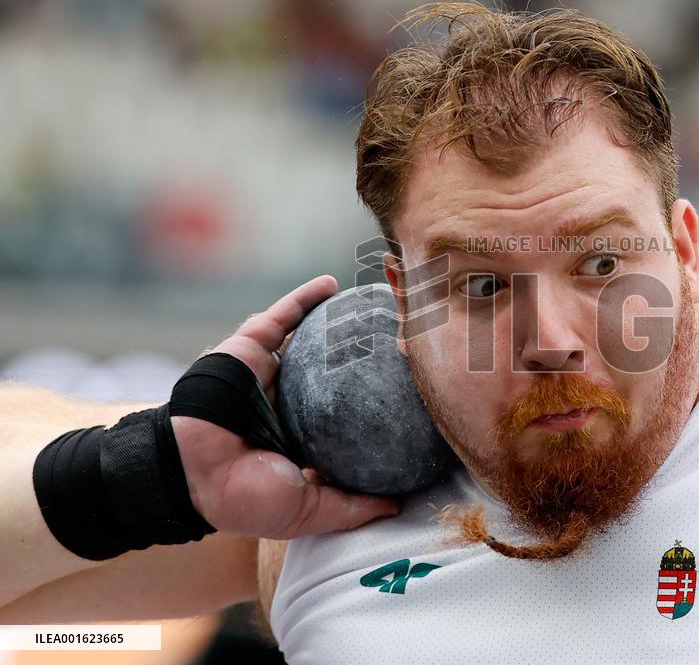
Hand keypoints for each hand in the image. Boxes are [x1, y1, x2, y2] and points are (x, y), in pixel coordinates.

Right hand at [171, 275, 399, 538]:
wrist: (196, 472)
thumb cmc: (247, 496)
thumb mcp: (309, 509)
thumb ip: (351, 507)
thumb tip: (398, 507)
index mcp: (300, 434)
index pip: (343, 411)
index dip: (372, 400)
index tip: (408, 390)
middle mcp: (287, 400)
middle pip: (332, 369)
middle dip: (362, 352)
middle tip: (399, 338)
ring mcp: (268, 372)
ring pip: (309, 337)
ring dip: (337, 318)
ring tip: (372, 303)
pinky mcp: (250, 348)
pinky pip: (282, 316)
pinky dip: (304, 298)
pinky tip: (332, 284)